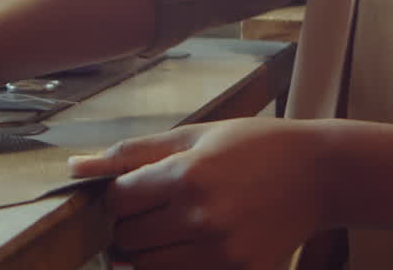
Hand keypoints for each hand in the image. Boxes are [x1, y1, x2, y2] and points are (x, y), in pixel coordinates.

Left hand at [68, 118, 328, 269]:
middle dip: (131, 224)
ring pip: (149, 267)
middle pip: (128, 238)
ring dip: (149, 250)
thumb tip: (73, 167)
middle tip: (155, 207)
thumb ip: (132, 153)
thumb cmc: (255, 145)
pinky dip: (178, 264)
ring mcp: (221, 253)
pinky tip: (195, 242)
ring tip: (172, 226)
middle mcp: (201, 218)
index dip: (119, 196)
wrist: (319, 174)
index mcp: (187, 175)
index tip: (136, 188)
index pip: (118, 201)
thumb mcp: (196, 135)